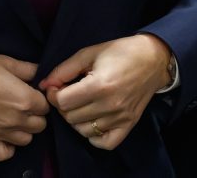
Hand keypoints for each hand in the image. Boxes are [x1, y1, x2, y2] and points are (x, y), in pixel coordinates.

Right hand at [0, 53, 48, 161]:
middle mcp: (16, 120)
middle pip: (40, 124)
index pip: (46, 105)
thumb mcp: (5, 62)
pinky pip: (5, 154)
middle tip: (24, 103)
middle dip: (35, 114)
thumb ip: (27, 69)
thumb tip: (40, 72)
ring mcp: (1, 133)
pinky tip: (5, 136)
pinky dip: (8, 148)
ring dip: (24, 129)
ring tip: (15, 118)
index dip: (39, 97)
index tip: (31, 91)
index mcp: (25, 99)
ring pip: (27, 140)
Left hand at [39, 34, 171, 149]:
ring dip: (76, 119)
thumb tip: (44, 85)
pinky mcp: (128, 125)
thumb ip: (64, 70)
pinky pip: (104, 143)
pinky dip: (93, 136)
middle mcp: (110, 105)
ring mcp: (120, 118)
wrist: (152, 59)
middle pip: (70, 117)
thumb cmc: (120, 52)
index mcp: (99, 85)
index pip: (63, 102)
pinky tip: (93, 120)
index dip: (54, 94)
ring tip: (82, 104)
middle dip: (64, 106)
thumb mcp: (89, 53)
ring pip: (83, 130)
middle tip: (70, 93)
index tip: (58, 86)